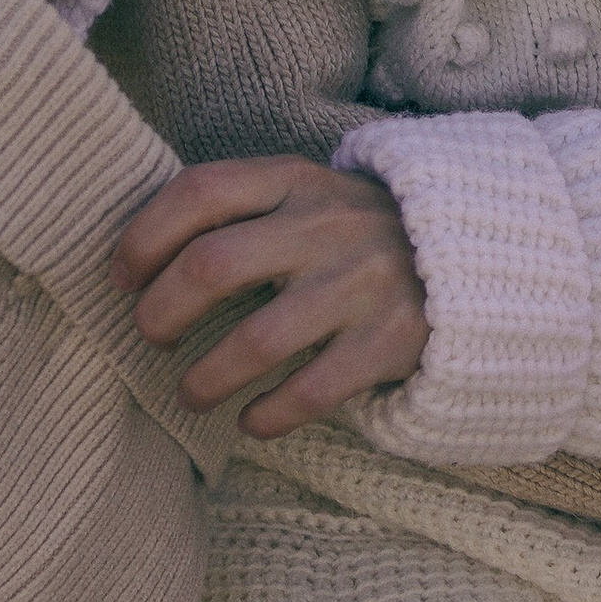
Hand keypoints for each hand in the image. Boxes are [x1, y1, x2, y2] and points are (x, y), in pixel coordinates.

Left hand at [111, 153, 429, 438]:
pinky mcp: (391, 341)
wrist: (482, 254)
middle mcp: (328, 226)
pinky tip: (251, 421)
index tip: (118, 277)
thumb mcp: (311, 196)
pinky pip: (310, 391)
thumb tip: (142, 251)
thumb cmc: (362, 234)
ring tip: (189, 395)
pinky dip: (267, 415)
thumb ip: (245, 209)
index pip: (200, 191)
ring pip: (255, 341)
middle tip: (149, 338)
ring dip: (204, 378)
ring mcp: (362, 284)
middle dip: (161, 311)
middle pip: (212, 265)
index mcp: (299, 180)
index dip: (143, 235)